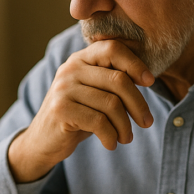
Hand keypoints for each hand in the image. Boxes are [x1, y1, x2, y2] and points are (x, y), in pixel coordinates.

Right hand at [8, 40, 154, 182]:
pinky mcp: (61, 110)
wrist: (43, 140)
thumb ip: (113, 81)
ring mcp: (63, 88)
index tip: (150, 82)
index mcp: (81, 59)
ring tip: (126, 138)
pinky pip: (99, 122)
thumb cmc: (78, 115)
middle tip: (146, 123)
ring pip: (112, 104)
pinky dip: (111, 136)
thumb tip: (148, 78)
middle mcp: (70, 69)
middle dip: (138, 104)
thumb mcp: (95, 93)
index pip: (112, 49)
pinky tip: (111, 144)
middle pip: (118, 80)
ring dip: (125, 126)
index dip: (135, 64)